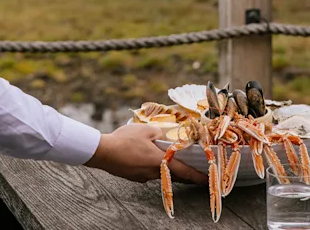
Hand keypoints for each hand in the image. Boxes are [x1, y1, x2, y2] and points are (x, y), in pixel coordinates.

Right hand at [85, 124, 206, 184]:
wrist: (103, 152)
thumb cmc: (125, 140)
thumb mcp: (147, 130)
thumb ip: (161, 133)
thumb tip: (165, 138)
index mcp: (159, 162)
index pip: (183, 171)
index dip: (196, 176)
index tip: (206, 180)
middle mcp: (153, 173)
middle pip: (173, 175)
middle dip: (184, 173)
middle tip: (194, 169)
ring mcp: (142, 177)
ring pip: (160, 173)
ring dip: (167, 168)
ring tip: (172, 159)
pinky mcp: (134, 176)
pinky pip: (148, 171)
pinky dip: (153, 165)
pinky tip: (148, 156)